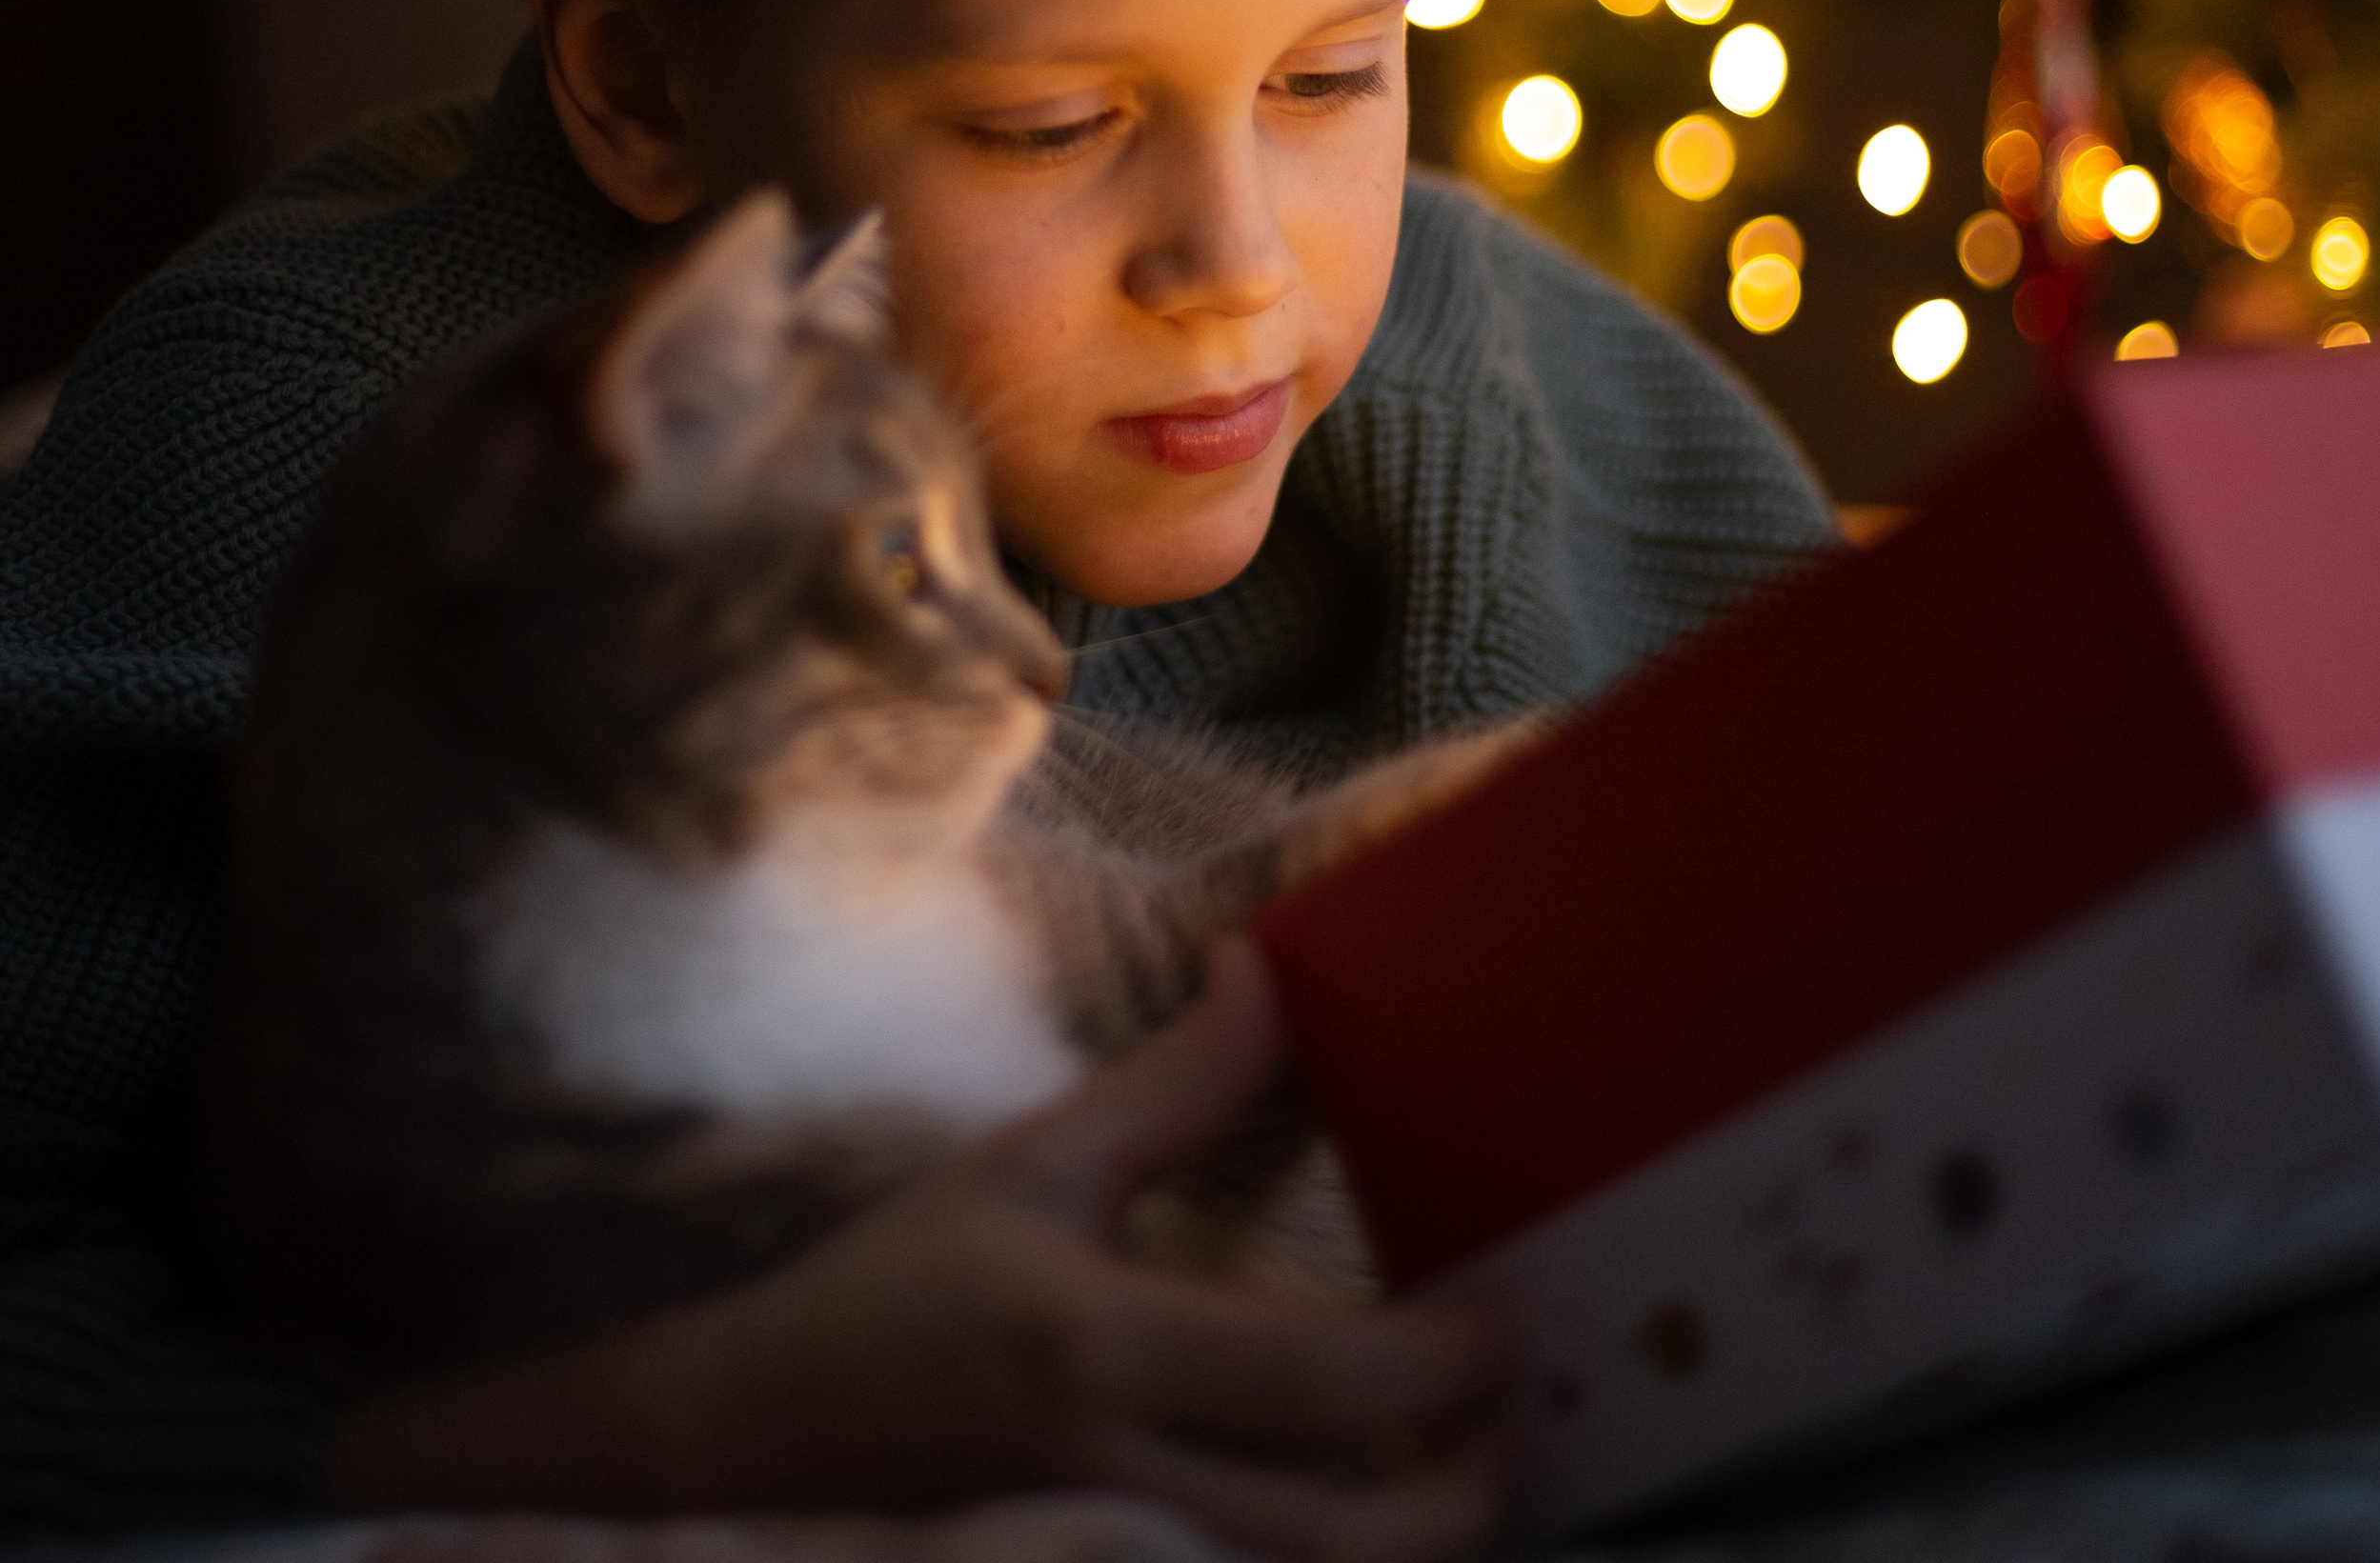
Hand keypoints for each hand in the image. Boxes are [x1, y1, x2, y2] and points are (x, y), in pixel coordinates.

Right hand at [332, 947, 1506, 1562]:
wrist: (759, 1437)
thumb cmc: (904, 1288)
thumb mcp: (1033, 1164)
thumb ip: (1173, 1090)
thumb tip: (1276, 977)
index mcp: (1101, 1352)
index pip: (1317, 1383)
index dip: (1440, 1364)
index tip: (1508, 1320)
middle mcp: (1117, 1486)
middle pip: (1341, 1545)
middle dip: (1462, 1501)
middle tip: (1516, 1420)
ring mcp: (1110, 1562)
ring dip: (1409, 1553)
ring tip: (1466, 1476)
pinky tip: (1364, 1521)